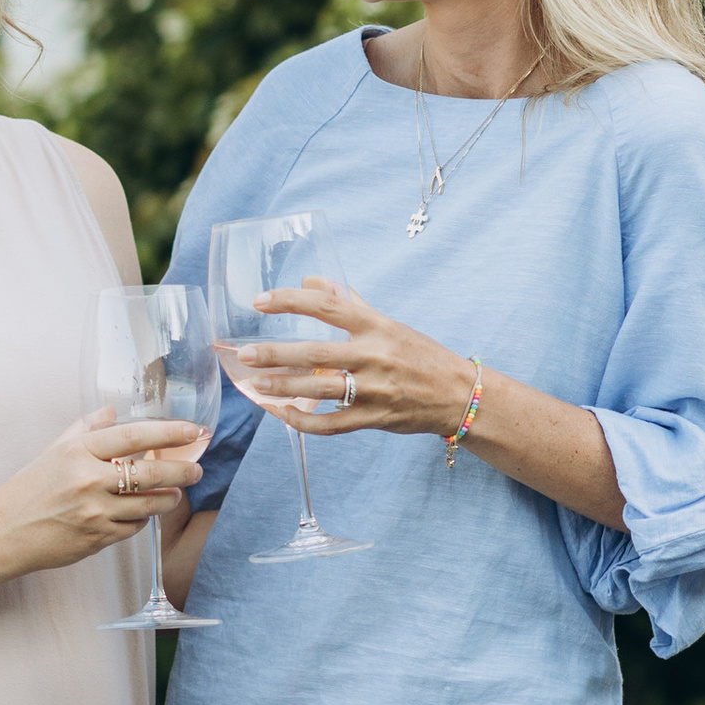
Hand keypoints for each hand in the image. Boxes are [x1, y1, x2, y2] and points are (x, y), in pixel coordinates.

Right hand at [0, 413, 208, 586]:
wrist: (3, 533)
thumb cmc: (28, 489)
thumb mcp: (53, 451)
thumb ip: (85, 428)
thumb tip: (113, 411)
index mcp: (78, 451)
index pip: (133, 435)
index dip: (168, 431)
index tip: (192, 431)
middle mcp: (88, 480)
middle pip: (150, 472)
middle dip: (181, 471)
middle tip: (196, 470)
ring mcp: (94, 511)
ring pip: (148, 504)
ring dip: (168, 498)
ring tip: (174, 494)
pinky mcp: (97, 538)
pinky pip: (133, 527)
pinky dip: (142, 519)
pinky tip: (141, 513)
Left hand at [238, 280, 474, 439]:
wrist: (459, 395)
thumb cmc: (421, 355)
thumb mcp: (388, 323)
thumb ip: (349, 302)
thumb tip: (311, 280)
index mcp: (376, 326)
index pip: (328, 306)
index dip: (291, 301)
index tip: (260, 301)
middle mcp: (375, 356)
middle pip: (317, 352)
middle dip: (277, 354)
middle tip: (245, 355)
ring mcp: (375, 389)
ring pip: (321, 390)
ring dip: (284, 388)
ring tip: (256, 385)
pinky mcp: (374, 419)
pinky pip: (332, 424)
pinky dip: (304, 422)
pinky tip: (283, 414)